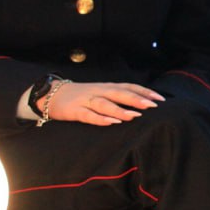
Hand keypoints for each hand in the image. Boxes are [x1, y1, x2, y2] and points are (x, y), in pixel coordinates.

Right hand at [47, 81, 163, 125]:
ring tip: (134, 115)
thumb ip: (116, 97)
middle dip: (135, 99)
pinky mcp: (74, 111)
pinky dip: (100, 118)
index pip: (127, 86)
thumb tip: (140, 103)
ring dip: (119, 109)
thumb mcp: (98, 93)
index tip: (160, 98)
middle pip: (118, 93)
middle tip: (152, 105)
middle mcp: (97, 91)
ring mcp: (85, 101)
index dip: (143, 91)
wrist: (49, 94)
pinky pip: (88, 115)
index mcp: (105, 87)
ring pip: (104, 104)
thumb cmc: (79, 96)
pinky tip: (111, 122)